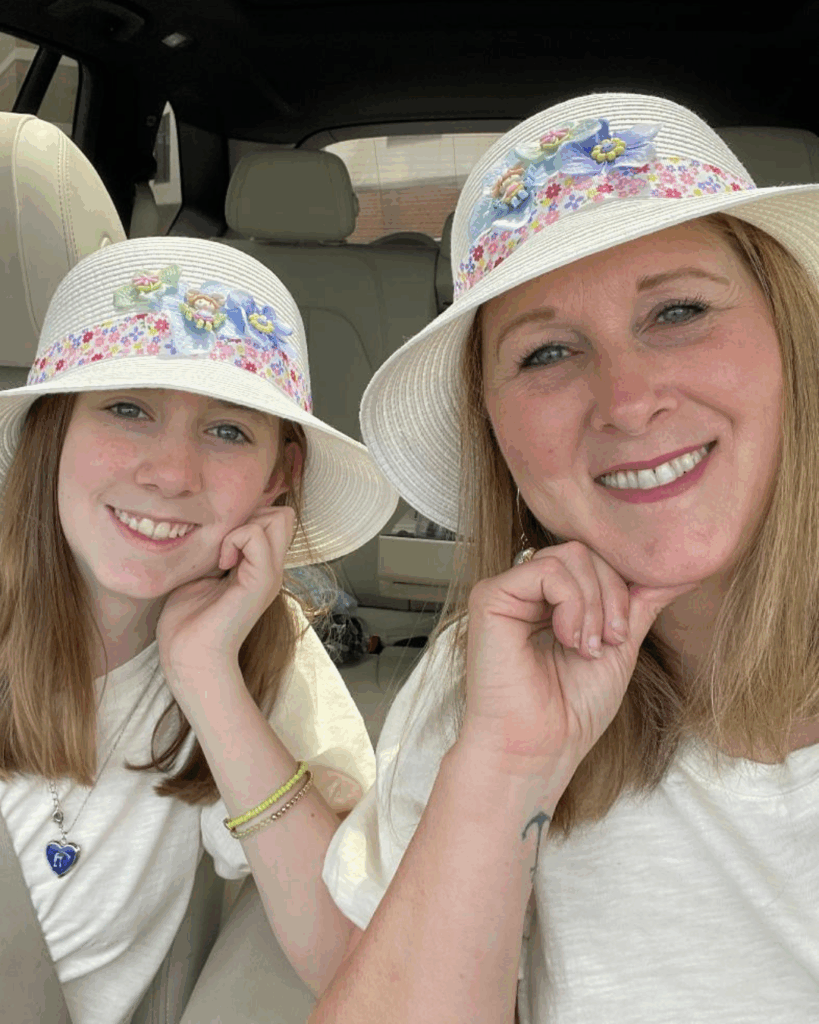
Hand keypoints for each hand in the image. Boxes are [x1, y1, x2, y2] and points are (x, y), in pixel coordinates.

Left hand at [156, 504, 295, 689]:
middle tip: (224, 541)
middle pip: (282, 514)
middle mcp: (272, 569)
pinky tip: (221, 562)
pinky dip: (234, 539)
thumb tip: (213, 524)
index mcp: (260, 567)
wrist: (189, 658)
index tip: (221, 540)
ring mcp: (270, 575)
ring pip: (277, 517)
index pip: (274, 518)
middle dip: (250, 514)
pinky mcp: (261, 582)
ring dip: (242, 525)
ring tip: (222, 553)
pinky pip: (256, 535)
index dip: (248, 515)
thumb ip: (217, 549)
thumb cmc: (188, 621)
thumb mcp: (204, 573)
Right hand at [460, 540, 699, 777]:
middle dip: (612, 595)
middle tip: (609, 641)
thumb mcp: (620, 644)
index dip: (621, 588)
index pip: (595, 560)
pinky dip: (572, 604)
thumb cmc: (573, 708)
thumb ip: (642, 602)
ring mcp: (507, 591)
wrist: (541, 747)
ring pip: (570, 556)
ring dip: (594, 604)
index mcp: (551, 599)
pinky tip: (568, 639)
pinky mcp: (490, 598)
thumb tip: (684, 571)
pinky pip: (547, 570)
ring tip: (588, 647)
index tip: (622, 636)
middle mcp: (526, 590)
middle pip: (585, 552)